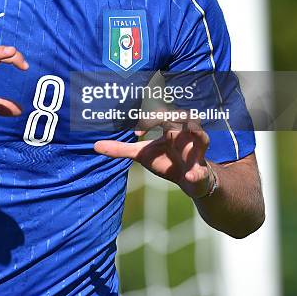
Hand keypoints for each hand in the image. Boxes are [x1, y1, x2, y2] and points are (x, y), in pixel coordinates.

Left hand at [94, 116, 212, 198]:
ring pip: (201, 136)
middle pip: (183, 117)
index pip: (161, 114)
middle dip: (174, 114)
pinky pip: (202, 170)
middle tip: (163, 117)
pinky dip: (197, 173)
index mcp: (168, 128)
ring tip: (191, 128)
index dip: (149, 118)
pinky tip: (191, 176)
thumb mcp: (142, 154)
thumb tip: (95, 146)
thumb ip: (120, 149)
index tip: (137, 132)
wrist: (188, 181)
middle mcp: (184, 135)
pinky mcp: (202, 169)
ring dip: (197, 132)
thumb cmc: (166, 160)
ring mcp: (195, 151)